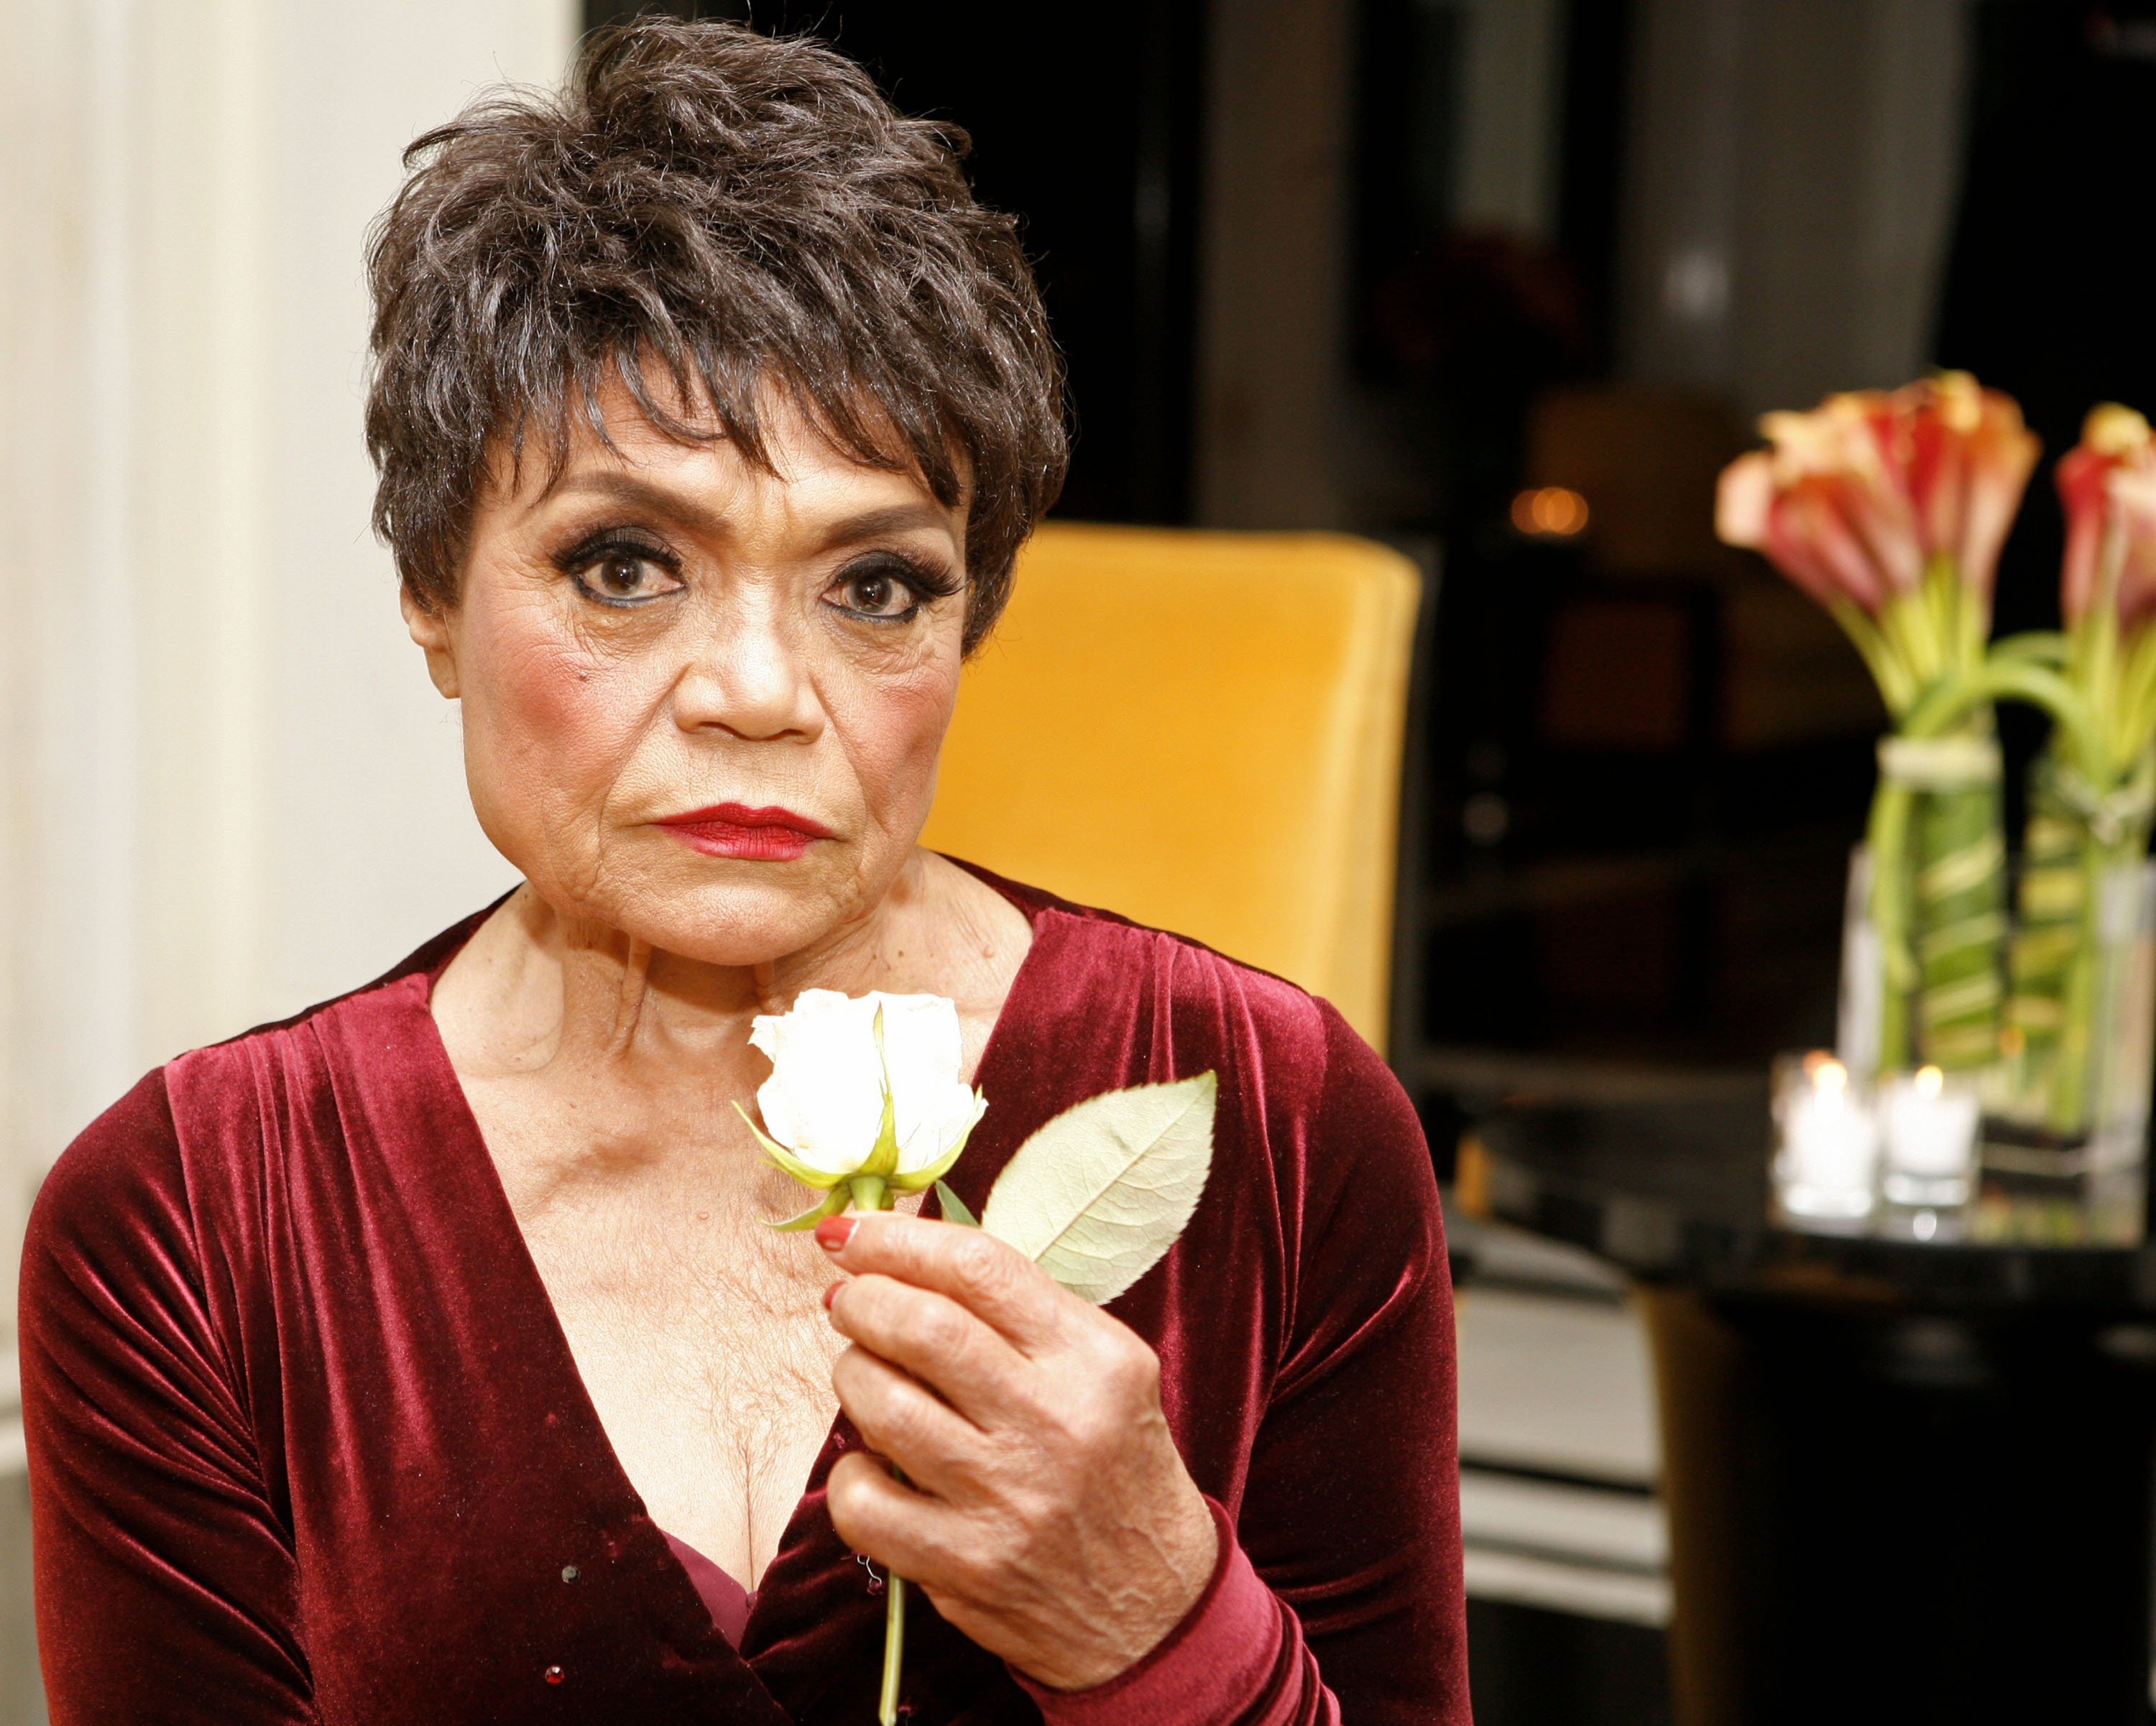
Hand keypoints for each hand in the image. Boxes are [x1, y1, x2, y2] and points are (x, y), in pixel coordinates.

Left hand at [819, 1211, 1218, 1690]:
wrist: (1153, 1607)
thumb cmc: (1116, 1467)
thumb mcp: (1106, 1370)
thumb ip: (1019, 1313)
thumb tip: (904, 1255)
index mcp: (1096, 1359)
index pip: (980, 1268)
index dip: (898, 1240)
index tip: (852, 1234)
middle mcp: (1055, 1422)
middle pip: (922, 1326)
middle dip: (862, 1301)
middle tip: (849, 1302)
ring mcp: (1008, 1499)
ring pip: (881, 1403)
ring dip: (852, 1374)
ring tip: (865, 1374)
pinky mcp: (965, 1565)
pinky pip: (863, 1500)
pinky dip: (850, 1471)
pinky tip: (874, 1466)